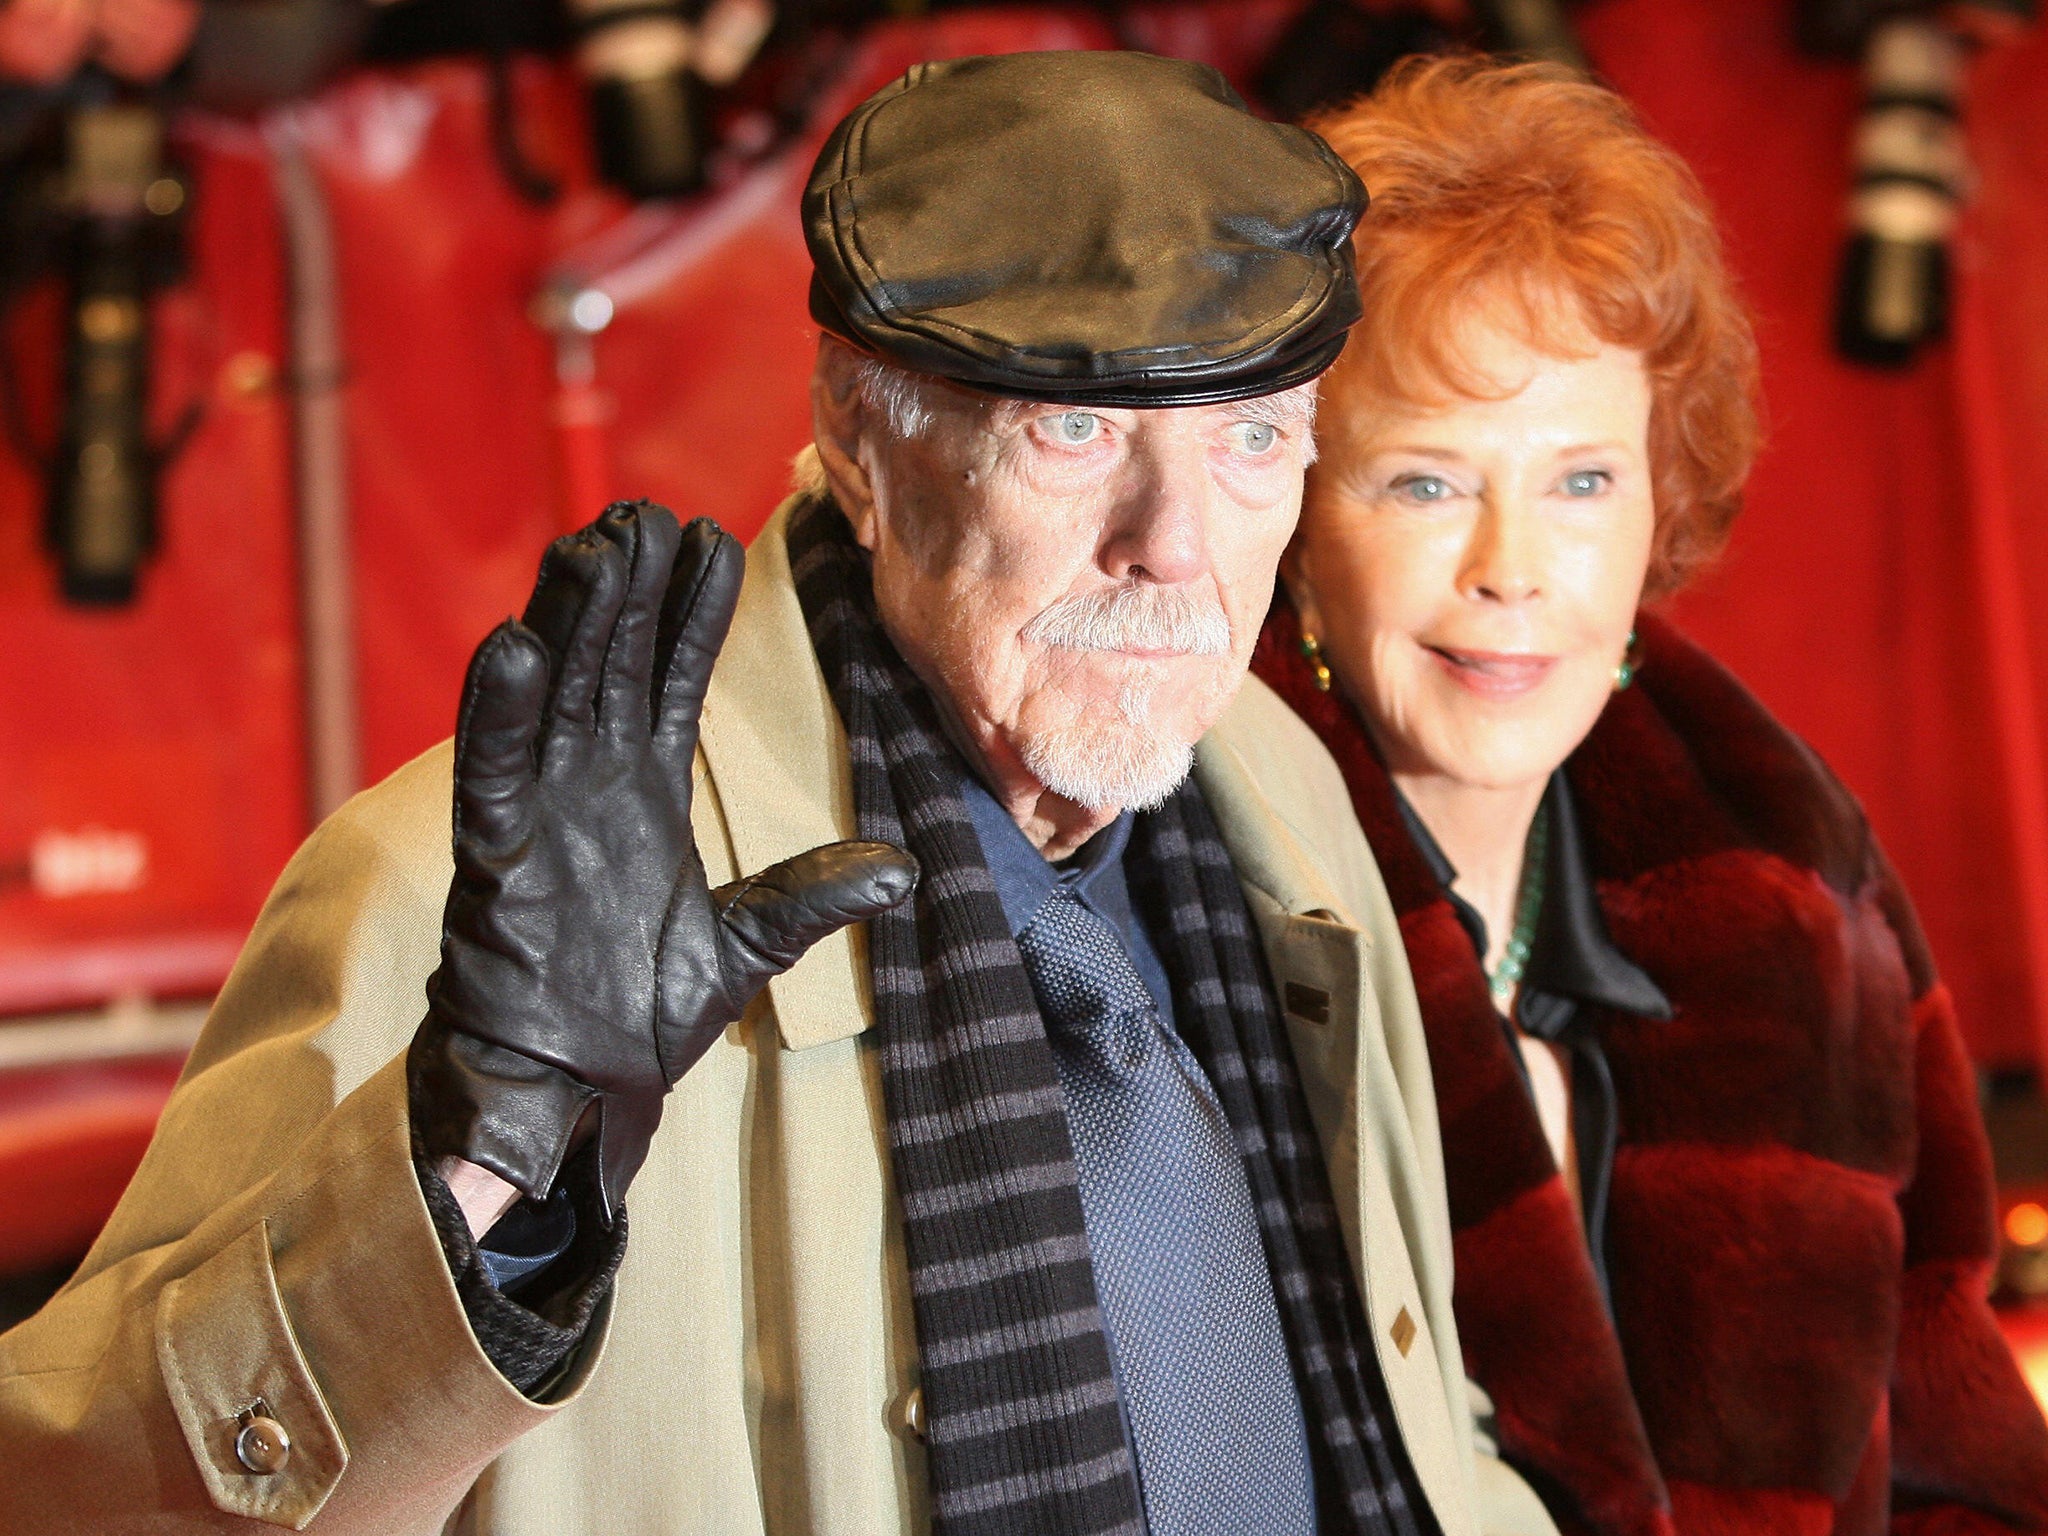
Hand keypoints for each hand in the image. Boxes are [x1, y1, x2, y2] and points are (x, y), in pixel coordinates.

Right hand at [409, 503, 915, 1216]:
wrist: (573, 1091)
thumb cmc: (639, 1017)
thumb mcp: (744, 946)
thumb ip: (810, 898)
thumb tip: (901, 868)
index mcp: (643, 793)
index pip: (670, 679)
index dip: (689, 612)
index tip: (708, 539)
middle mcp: (590, 785)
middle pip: (610, 662)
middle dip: (630, 587)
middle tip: (647, 512)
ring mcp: (539, 811)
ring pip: (553, 690)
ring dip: (569, 617)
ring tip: (593, 545)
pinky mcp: (494, 852)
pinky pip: (495, 767)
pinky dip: (501, 709)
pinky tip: (516, 643)